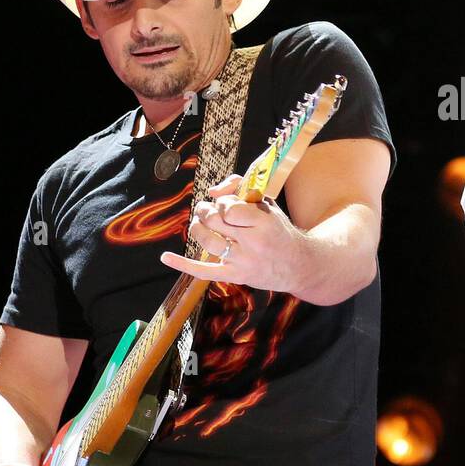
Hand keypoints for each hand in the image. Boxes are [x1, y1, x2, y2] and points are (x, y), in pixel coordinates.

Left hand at [160, 174, 308, 291]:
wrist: (298, 265)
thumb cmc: (279, 231)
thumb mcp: (268, 205)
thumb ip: (242, 189)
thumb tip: (212, 191)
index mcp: (264, 222)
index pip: (230, 208)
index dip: (223, 203)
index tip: (226, 204)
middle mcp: (254, 243)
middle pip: (216, 223)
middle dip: (205, 212)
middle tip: (206, 210)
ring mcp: (243, 261)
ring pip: (208, 243)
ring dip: (197, 229)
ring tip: (199, 223)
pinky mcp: (236, 276)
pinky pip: (205, 271)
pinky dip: (183, 264)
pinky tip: (166, 257)